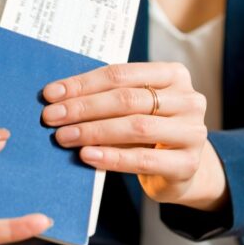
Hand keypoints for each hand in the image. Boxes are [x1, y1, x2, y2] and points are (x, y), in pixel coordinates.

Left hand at [42, 62, 227, 210]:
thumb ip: (106, 98)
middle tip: (51, 117)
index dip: (83, 84)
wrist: (180, 170)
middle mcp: (188, 99)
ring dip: (93, 131)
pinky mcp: (188, 163)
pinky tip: (87, 156)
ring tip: (63, 137)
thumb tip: (56, 98)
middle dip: (83, 107)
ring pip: (136, 127)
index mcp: (173, 74)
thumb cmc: (149, 133)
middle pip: (127, 99)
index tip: (50, 94)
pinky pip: (143, 159)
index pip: (121, 74)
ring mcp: (192, 132)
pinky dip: (111, 158)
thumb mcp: (133, 108)